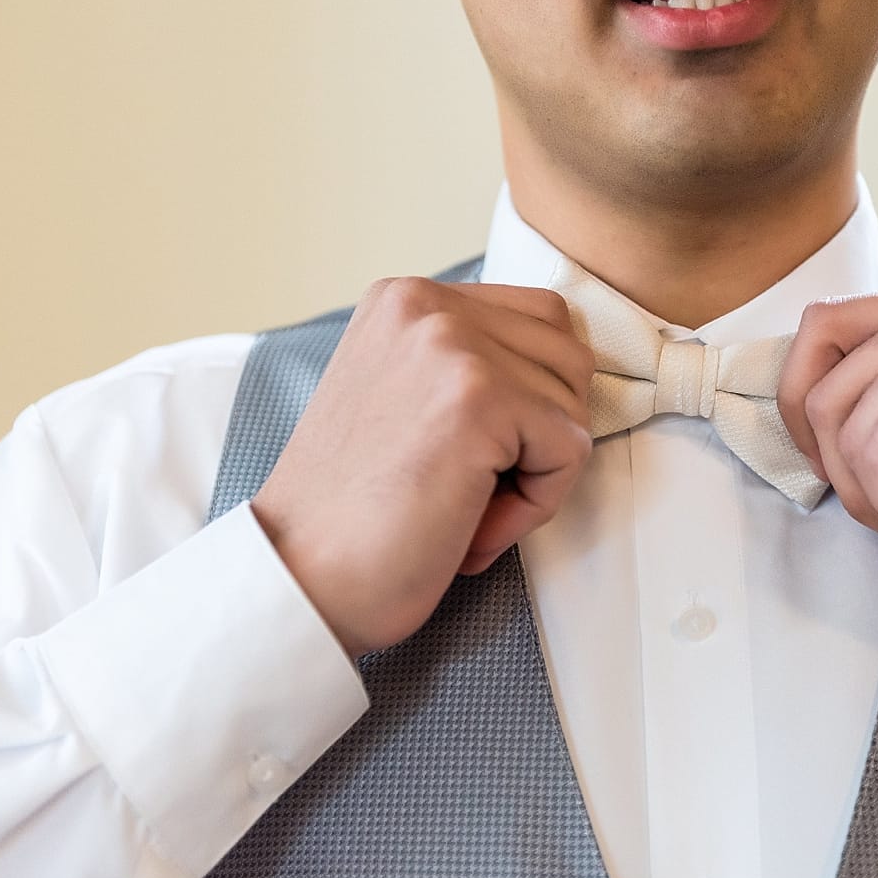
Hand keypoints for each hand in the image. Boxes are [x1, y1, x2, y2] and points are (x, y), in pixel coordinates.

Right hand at [250, 278, 594, 657]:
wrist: (304, 578)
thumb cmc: (357, 516)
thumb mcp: (404, 403)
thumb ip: (466, 369)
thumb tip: (567, 375)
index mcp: (406, 299)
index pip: (540, 320)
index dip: (530, 405)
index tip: (465, 459)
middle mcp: (426, 305)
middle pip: (568, 356)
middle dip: (542, 436)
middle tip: (470, 490)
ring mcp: (452, 345)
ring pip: (574, 406)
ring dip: (537, 474)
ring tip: (464, 508)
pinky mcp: (479, 399)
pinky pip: (570, 451)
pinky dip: (535, 506)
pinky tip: (470, 526)